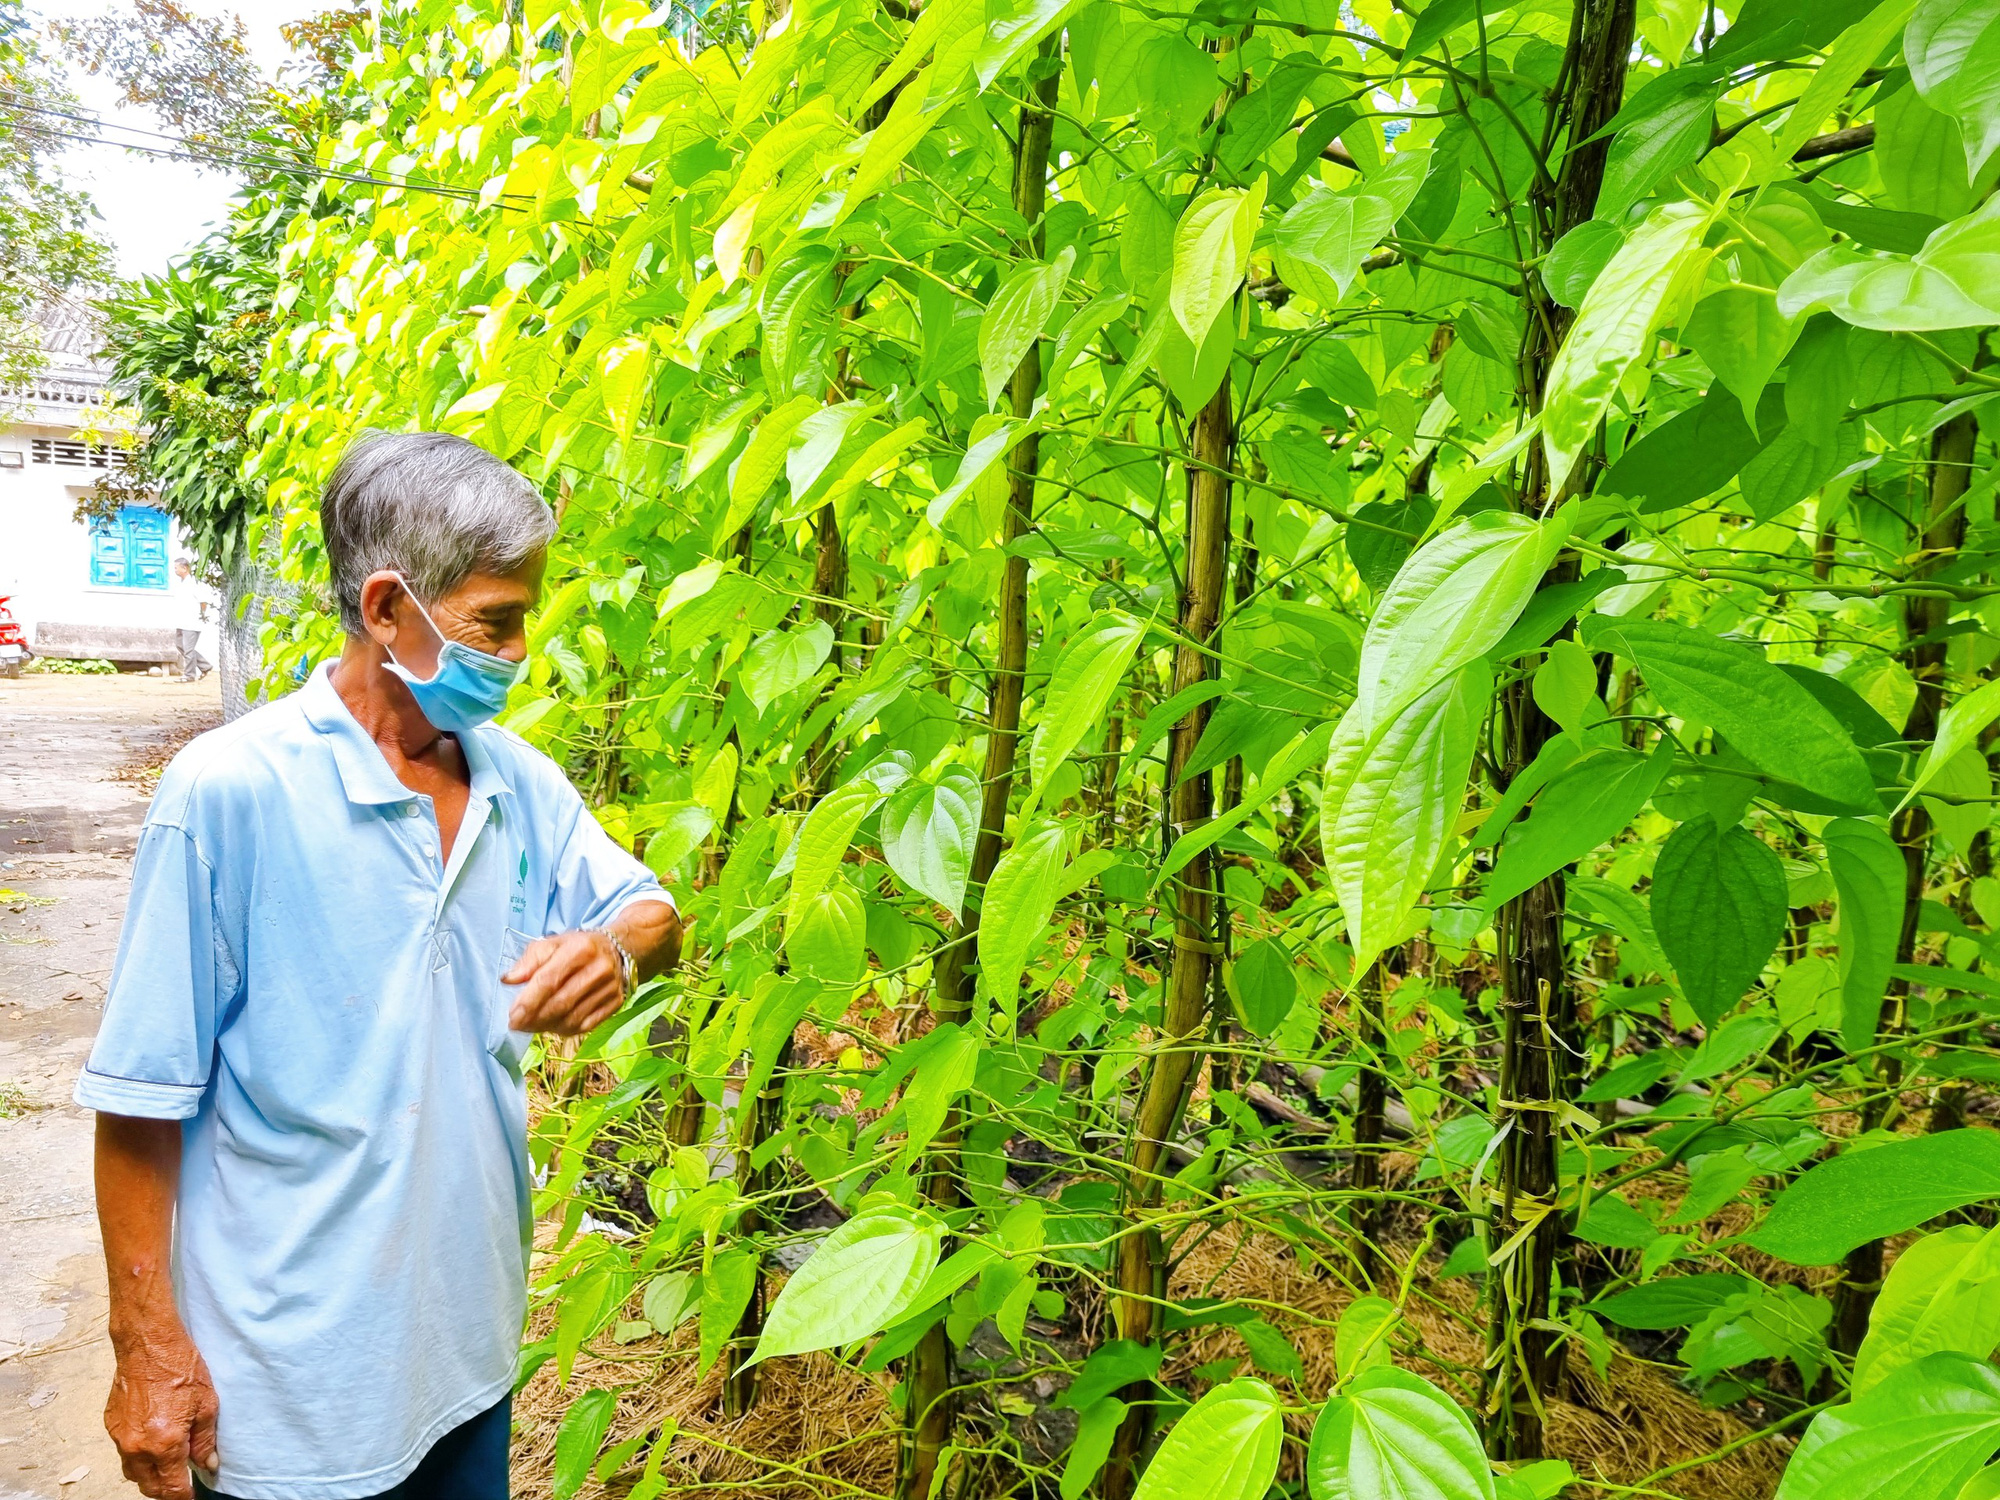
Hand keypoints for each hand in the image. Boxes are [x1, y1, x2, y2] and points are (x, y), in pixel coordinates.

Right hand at [105, 1322, 218, 1499]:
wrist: (147, 1345)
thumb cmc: (181, 1368)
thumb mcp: (206, 1405)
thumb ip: (205, 1441)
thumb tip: (208, 1464)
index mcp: (164, 1444)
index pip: (171, 1487)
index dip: (182, 1496)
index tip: (191, 1496)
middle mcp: (137, 1446)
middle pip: (148, 1486)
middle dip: (165, 1489)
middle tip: (182, 1482)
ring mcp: (120, 1438)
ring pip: (133, 1472)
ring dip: (149, 1474)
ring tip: (168, 1464)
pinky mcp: (111, 1426)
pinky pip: (124, 1453)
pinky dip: (138, 1455)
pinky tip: (153, 1442)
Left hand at [503, 929, 627, 1034]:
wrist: (617, 950)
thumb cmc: (577, 947)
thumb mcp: (551, 944)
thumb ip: (529, 961)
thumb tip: (509, 980)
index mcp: (580, 949)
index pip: (549, 980)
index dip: (528, 1002)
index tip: (512, 1016)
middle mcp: (598, 969)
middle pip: (560, 1003)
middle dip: (534, 1018)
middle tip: (517, 1025)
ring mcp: (610, 988)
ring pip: (572, 1018)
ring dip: (547, 1027)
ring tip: (531, 1026)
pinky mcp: (615, 1004)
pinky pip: (586, 1026)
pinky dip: (565, 1029)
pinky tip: (552, 1026)